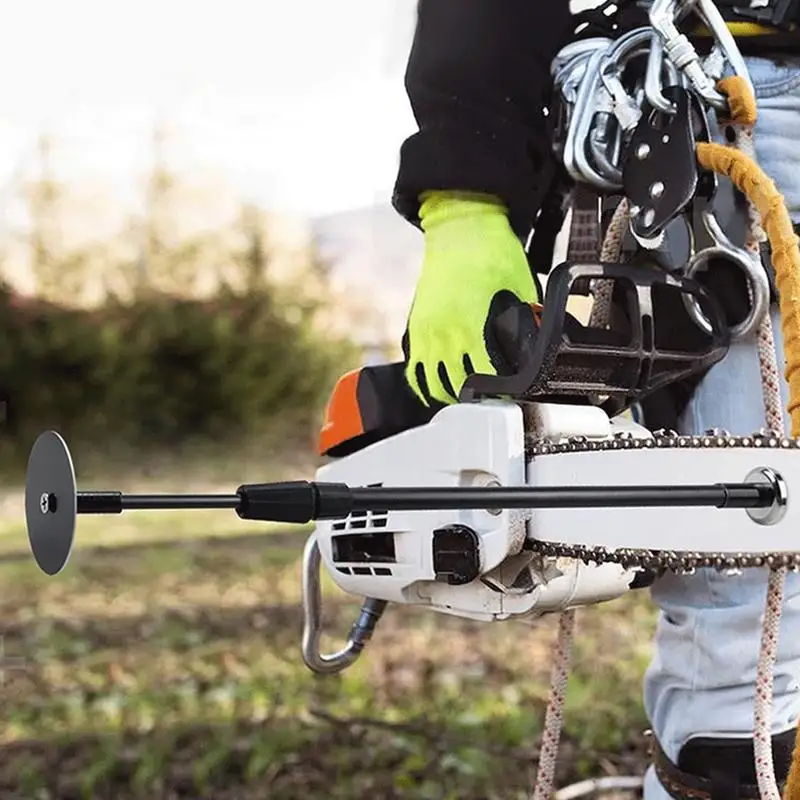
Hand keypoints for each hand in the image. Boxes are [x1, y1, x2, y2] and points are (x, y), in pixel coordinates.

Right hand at [403, 191, 541, 405]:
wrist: (461, 228)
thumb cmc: (492, 251)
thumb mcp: (522, 288)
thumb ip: (526, 323)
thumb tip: (537, 349)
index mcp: (472, 323)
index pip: (486, 376)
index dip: (502, 391)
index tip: (512, 395)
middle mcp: (445, 332)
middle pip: (458, 387)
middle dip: (479, 399)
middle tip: (496, 402)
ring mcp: (427, 332)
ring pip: (434, 384)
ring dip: (452, 397)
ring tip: (471, 402)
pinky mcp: (417, 328)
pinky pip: (416, 370)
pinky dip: (427, 385)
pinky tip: (441, 391)